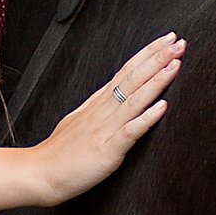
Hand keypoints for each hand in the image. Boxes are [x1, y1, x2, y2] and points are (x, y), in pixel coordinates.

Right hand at [33, 35, 183, 203]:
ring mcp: (105, 129)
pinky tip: (163, 107)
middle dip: (157, 58)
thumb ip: (97, 109)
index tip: (165, 41)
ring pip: (134, 99)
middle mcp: (102, 111)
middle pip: (133, 78)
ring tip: (175, 64)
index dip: (147, 55)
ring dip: (157, 80)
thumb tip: (109, 96)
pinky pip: (130, 131)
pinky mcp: (107, 150)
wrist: (38, 173)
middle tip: (177, 41)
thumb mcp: (78, 121)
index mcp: (97, 104)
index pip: (125, 72)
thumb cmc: (58, 153)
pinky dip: (147, 118)